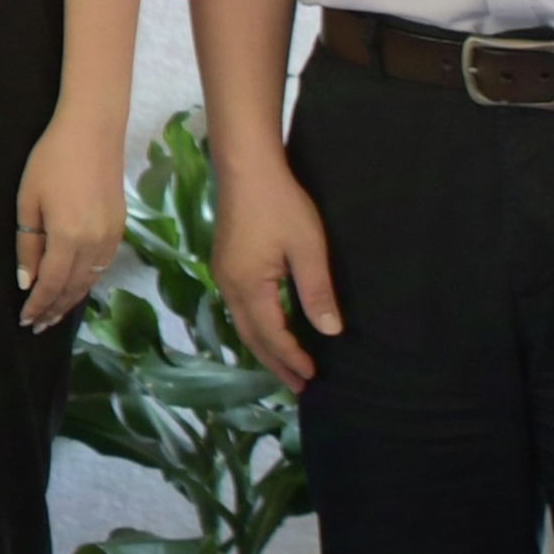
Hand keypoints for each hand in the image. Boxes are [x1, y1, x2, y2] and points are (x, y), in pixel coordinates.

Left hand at [11, 108, 128, 330]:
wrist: (93, 133)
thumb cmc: (51, 161)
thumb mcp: (28, 201)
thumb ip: (28, 244)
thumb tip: (27, 280)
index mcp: (69, 238)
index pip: (52, 284)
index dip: (38, 305)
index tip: (26, 320)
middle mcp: (94, 244)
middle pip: (73, 288)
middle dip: (54, 309)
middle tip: (38, 326)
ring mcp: (111, 238)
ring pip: (90, 281)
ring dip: (71, 300)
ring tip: (54, 315)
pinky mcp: (119, 229)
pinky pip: (102, 267)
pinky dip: (87, 283)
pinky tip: (76, 288)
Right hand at [205, 145, 342, 389]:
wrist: (246, 167)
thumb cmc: (280, 205)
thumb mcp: (308, 248)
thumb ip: (317, 291)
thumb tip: (329, 331)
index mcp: (247, 286)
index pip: (271, 334)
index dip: (292, 357)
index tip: (313, 377)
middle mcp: (229, 285)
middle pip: (251, 336)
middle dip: (275, 362)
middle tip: (298, 385)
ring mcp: (224, 274)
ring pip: (243, 323)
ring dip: (265, 347)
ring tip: (286, 365)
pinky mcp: (226, 263)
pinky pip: (240, 308)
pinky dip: (257, 328)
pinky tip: (270, 328)